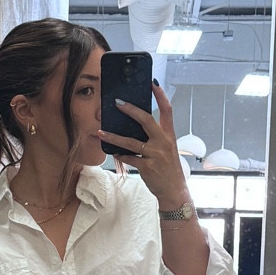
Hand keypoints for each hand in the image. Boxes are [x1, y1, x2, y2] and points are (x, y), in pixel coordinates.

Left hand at [99, 81, 188, 208]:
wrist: (174, 191)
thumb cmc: (168, 169)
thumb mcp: (167, 150)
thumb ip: (155, 137)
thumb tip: (135, 126)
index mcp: (169, 135)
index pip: (167, 110)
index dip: (160, 96)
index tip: (152, 83)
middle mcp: (163, 142)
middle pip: (146, 120)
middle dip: (131, 110)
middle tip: (118, 102)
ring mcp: (155, 155)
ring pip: (131, 142)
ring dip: (114, 136)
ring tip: (101, 131)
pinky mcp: (147, 167)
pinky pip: (129, 158)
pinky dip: (120, 155)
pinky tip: (114, 152)